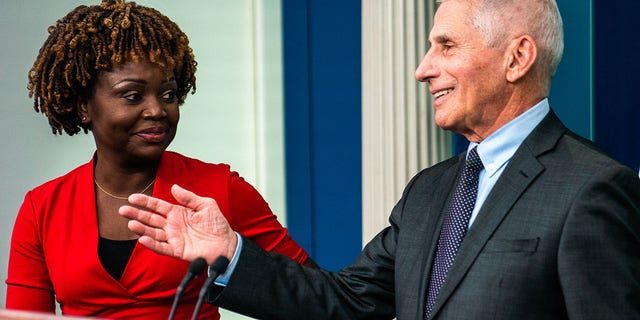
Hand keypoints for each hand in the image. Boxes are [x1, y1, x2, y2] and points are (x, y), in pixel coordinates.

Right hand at [118, 184, 237, 263]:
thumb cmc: (217, 225)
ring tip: (131, 223)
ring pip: (153, 233)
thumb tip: (174, 187)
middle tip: (123, 210)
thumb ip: (189, 197)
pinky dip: (152, 244)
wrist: (227, 243)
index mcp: (178, 213)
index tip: (132, 198)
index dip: (145, 202)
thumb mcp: (206, 205)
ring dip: (142, 228)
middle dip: (137, 214)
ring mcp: (174, 238)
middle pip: (151, 219)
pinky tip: (143, 239)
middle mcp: (173, 225)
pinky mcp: (178, 250)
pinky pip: (162, 247)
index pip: (158, 206)